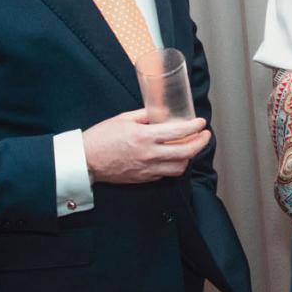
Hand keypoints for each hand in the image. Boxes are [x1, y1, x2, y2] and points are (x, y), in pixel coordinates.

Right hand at [82, 109, 209, 184]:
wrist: (86, 160)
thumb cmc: (101, 138)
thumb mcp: (124, 119)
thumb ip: (146, 115)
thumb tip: (163, 112)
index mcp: (145, 136)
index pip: (179, 132)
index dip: (194, 127)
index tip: (201, 123)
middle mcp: (150, 155)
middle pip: (186, 152)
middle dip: (201, 143)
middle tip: (205, 136)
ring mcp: (148, 169)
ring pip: (179, 167)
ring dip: (189, 157)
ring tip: (190, 147)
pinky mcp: (144, 179)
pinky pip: (166, 174)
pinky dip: (173, 165)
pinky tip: (172, 157)